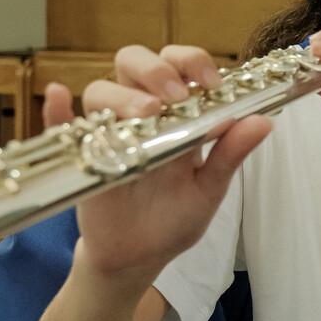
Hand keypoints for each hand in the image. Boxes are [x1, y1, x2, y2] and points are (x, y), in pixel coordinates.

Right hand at [43, 45, 271, 279]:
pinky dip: (56, 108)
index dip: (192, 62)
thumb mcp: (208, 190)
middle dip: (155, 69)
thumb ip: (231, 155)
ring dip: (121, 94)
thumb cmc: (174, 219)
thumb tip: (264, 122)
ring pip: (100, 89)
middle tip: (176, 96)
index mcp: (176, 113)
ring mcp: (106, 131)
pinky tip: (59, 96)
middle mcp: (139, 112)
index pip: (179, 65)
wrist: (138, 258)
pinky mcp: (80, 154)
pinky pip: (60, 124)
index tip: (210, 82)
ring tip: (147, 115)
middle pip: (134, 62)